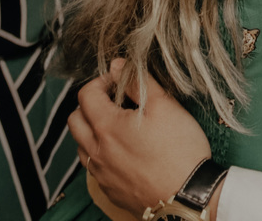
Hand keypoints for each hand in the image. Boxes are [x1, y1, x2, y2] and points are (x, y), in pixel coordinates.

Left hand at [68, 59, 212, 214]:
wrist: (186, 197)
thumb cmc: (179, 151)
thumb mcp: (164, 106)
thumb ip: (138, 82)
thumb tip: (119, 66)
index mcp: (107, 127)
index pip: (86, 95)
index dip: (101, 81)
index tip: (119, 81)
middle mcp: (97, 151)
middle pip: (75, 120)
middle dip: (90, 105)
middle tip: (114, 101)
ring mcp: (101, 173)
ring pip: (81, 145)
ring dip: (92, 130)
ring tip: (119, 126)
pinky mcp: (110, 190)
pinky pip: (94, 167)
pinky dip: (101, 153)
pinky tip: (124, 152)